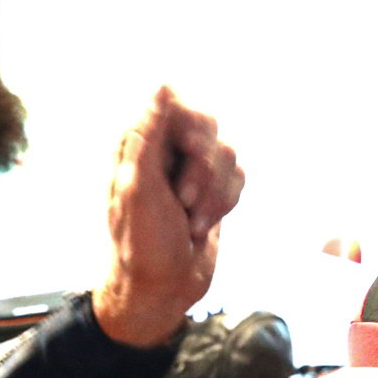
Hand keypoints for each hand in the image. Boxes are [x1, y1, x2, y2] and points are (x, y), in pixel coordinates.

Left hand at [92, 86, 243, 347]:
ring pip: (228, 156)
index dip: (193, 125)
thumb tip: (161, 87)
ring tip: (191, 221)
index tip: (191, 150)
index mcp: (139, 145)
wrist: (163, 290)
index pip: (176, 104)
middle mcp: (165, 152)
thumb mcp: (139, 189)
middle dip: (205, 169)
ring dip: (215, 194)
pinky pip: (238, 178)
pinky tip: (203, 226)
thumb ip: (148, 135)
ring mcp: (190, 172)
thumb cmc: (143, 245)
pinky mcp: (212, 191)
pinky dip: (225, 203)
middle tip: (184, 200)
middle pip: (209, 128)